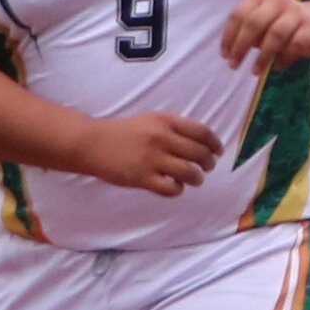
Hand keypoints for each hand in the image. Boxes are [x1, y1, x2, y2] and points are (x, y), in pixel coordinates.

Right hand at [75, 109, 225, 198]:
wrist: (91, 143)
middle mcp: (162, 138)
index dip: (215, 144)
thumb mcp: (150, 120)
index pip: (202, 132)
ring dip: (197, 178)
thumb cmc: (122, 132)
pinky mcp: (142, 178)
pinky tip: (174, 186)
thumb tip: (200, 141)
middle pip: (200, 153)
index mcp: (165, 121)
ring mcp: (152, 159)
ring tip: (194, 179)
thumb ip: (173, 127)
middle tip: (207, 168)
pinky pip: (172, 188)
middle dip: (208, 163)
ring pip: (190, 172)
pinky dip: (178, 189)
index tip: (218, 151)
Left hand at [215, 0, 309, 74]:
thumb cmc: (281, 24)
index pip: (239, 14)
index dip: (229, 36)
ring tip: (255, 71)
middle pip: (255, 23)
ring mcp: (296, 14)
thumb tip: (231, 53)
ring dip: (263, 56)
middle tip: (234, 65)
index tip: (225, 55)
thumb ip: (247, 32)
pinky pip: (295, 45)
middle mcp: (278, 1)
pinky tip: (278, 67)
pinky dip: (284, 58)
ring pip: (275, 34)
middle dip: (242, 46)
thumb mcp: (262, 22)